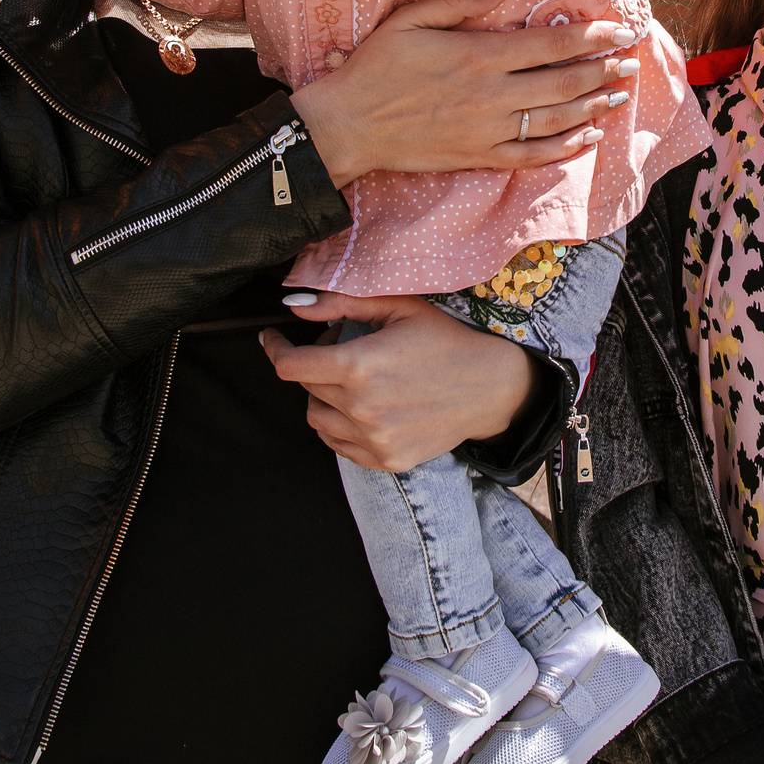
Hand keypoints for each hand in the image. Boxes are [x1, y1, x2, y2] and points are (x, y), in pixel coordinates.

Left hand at [260, 292, 535, 471]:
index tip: (273, 338)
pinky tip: (365, 406)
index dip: (274, 348)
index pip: (290, 366)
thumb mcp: (398, 307)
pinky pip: (338, 444)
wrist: (490, 387)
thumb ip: (341, 303)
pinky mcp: (385, 460)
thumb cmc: (445, 339)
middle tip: (342, 347)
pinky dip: (340, 424)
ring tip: (355, 379)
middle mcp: (361, 408)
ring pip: (317, 418)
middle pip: (306, 387)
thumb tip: (294, 307)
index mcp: (359, 366)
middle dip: (315, 363)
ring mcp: (373, 439)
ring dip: (324, 396)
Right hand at [288, 0, 645, 186]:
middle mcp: (491, 95)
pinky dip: (564, 148)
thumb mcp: (411, 20)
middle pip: (562, 83)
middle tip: (631, 60)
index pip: (548, 46)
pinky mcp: (479, 157)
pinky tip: (587, 139)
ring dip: (593, 106)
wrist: (349, 126)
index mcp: (477, 56)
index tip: (617, 29)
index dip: (589, 37)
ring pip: (555, 119)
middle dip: (602, 70)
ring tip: (619, 93)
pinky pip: (532, 156)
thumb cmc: (375, 68)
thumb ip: (462, 1)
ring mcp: (488, 131)